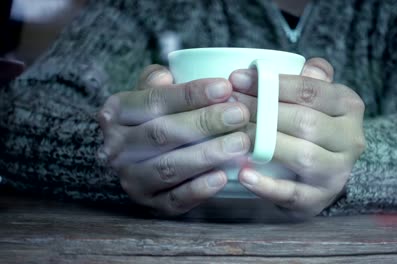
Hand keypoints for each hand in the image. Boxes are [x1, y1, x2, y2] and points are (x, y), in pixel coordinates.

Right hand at [98, 65, 250, 215]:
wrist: (140, 158)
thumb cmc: (155, 118)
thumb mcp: (149, 93)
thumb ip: (157, 81)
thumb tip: (168, 77)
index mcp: (117, 113)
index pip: (154, 101)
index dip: (191, 94)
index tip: (225, 87)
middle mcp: (117, 148)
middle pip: (162, 134)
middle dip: (205, 123)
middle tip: (239, 114)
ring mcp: (132, 178)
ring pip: (168, 168)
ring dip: (207, 155)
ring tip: (240, 143)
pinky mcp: (150, 203)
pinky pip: (174, 199)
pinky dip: (198, 190)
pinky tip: (222, 177)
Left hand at [229, 58, 365, 217]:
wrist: (324, 172)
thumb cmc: (312, 125)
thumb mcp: (318, 98)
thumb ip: (310, 79)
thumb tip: (305, 65)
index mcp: (348, 106)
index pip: (310, 91)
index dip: (273, 83)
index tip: (237, 79)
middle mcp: (350, 140)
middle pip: (305, 122)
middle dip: (262, 112)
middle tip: (228, 106)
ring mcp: (336, 173)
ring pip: (303, 156)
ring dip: (265, 144)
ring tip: (233, 135)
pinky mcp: (318, 200)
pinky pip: (292, 194)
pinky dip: (267, 186)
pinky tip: (244, 175)